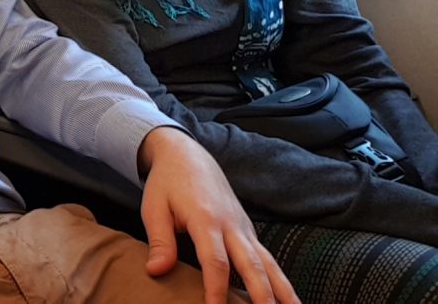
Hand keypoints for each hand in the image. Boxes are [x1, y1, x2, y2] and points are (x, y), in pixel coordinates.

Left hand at [137, 126, 299, 303]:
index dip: (216, 289)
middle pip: (252, 265)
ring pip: (269, 264)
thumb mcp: (154, 208)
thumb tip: (156, 271)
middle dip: (261, 295)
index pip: (215, 261)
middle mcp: (231, 225)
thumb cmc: (167, 183)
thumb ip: (160, 241)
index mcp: (205, 219)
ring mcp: (244, 228)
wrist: (187, 156)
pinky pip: (269, 259)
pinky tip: (291, 301)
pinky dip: (281, 281)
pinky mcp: (248, 232)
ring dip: (284, 292)